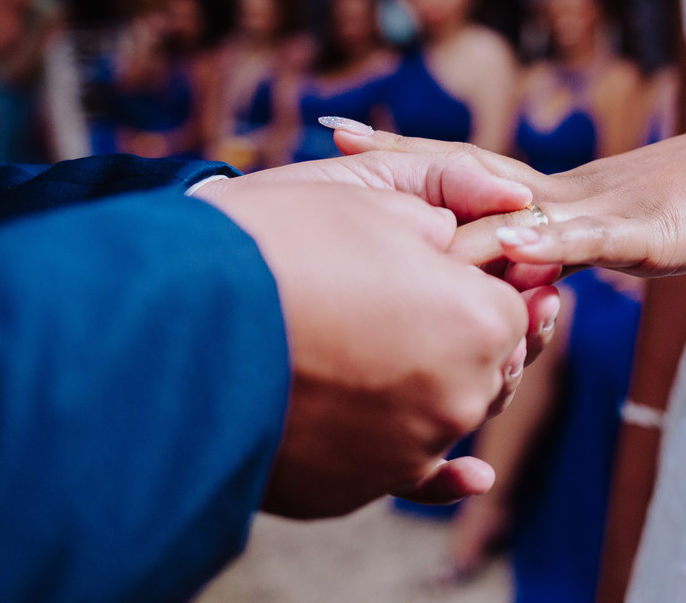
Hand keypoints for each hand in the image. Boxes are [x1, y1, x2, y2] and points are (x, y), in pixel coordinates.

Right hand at [198, 181, 544, 517]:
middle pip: (488, 367)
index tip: (459, 270)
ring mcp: (408, 451)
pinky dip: (437, 471)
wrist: (172, 322)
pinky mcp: (355, 486)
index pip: (512, 306)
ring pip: (448, 415)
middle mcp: (458, 397)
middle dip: (466, 335)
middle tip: (421, 305)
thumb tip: (495, 218)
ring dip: (434, 386)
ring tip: (404, 355)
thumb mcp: (376, 199)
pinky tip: (471, 478)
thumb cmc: (279, 245)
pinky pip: (412, 476)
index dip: (486, 282)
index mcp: (477, 322)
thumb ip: (453, 209)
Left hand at [329, 120, 685, 276]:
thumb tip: (518, 269)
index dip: (397, 153)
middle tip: (328, 136)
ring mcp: (597, 210)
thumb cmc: (683, 208)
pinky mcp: (639, 233)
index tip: (335, 133)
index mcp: (546, 194)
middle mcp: (559, 193)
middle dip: (396, 158)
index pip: (457, 167)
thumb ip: (562, 247)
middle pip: (466, 170)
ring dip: (455, 209)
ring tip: (394, 208)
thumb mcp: (610, 232)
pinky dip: (547, 244)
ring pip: (516, 209)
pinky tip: (512, 248)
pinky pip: (587, 242)